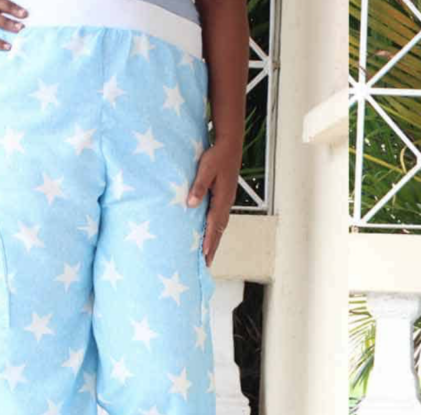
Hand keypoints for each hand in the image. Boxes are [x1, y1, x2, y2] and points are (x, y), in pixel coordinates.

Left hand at [188, 140, 242, 266]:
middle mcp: (226, 202)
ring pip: (221, 225)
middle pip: (219, 229)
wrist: (230, 144)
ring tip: (208, 253)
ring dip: (214, 239)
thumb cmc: (217, 155)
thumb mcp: (205, 169)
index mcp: (222, 198)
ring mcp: (227, 200)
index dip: (209, 240)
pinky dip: (215, 229)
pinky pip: (220, 218)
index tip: (204, 254)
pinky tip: (210, 232)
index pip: (214, 223)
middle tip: (207, 263)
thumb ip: (198, 187)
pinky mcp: (224, 197)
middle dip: (213, 246)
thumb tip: (190, 204)